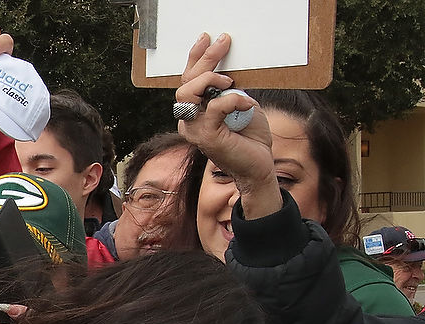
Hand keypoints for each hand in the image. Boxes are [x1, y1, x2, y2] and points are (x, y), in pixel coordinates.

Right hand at [174, 33, 280, 219]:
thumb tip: (227, 70)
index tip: (207, 38)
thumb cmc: (250, 138)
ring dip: (211, 79)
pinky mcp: (208, 138)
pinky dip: (233, 99)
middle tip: (223, 43)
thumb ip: (228, 91)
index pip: (187, 81)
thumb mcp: (240, 104)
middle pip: (185, 84)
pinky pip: (215, 108)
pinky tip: (246, 103)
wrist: (259, 165)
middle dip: (203, 60)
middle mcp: (189, 122)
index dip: (195, 57)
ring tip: (231, 81)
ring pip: (189, 93)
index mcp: (195, 113)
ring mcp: (196, 130)